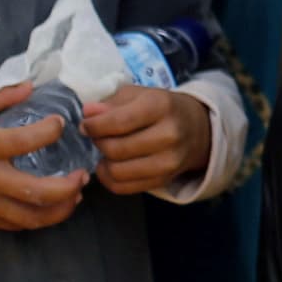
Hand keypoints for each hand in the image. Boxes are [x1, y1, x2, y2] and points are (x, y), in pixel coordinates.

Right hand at [0, 84, 91, 230]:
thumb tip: (32, 86)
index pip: (26, 141)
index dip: (51, 131)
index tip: (61, 123)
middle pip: (37, 191)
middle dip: (68, 186)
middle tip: (83, 174)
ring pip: (31, 216)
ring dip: (61, 209)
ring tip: (77, 195)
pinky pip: (16, 225)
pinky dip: (39, 219)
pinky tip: (54, 208)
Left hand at [81, 83, 214, 195]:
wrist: (196, 129)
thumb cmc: (161, 108)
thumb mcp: (140, 94)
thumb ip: (112, 102)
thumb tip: (88, 113)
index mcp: (161, 106)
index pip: (119, 121)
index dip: (94, 125)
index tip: (85, 124)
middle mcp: (169, 134)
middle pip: (116, 148)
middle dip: (98, 142)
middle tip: (97, 136)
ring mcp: (169, 161)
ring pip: (118, 171)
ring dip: (103, 162)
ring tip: (106, 151)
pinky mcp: (164, 180)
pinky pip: (123, 187)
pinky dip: (109, 178)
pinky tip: (110, 166)